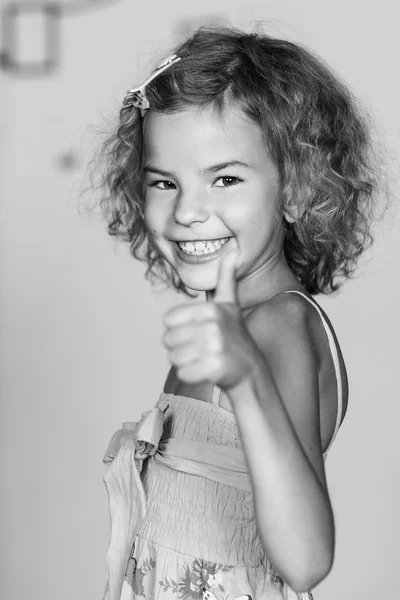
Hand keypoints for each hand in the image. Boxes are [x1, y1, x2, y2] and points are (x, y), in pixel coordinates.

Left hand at [162, 240, 258, 388]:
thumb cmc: (234, 335)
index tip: (197, 332)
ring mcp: (214, 348)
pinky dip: (191, 375)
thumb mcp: (230, 304)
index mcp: (210, 309)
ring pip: (173, 358)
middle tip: (202, 349)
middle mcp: (212, 326)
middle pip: (168, 340)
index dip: (178, 329)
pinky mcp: (213, 369)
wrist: (251, 370)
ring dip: (185, 362)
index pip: (167, 321)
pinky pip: (183, 374)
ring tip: (204, 359)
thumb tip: (233, 251)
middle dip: (181, 347)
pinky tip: (207, 371)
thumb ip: (226, 278)